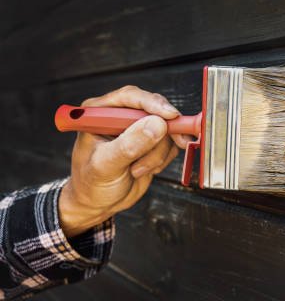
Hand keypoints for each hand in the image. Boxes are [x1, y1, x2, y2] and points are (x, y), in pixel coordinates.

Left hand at [59, 85, 190, 236]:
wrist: (98, 203)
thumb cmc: (91, 184)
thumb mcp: (105, 166)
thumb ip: (128, 145)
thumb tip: (156, 125)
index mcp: (100, 113)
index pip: (130, 97)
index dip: (152, 103)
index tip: (170, 115)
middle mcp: (119, 116)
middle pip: (154, 109)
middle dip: (163, 131)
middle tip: (177, 141)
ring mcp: (137, 128)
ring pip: (165, 129)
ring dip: (158, 153)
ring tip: (138, 169)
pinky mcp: (151, 142)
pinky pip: (170, 143)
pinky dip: (164, 158)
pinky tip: (147, 169)